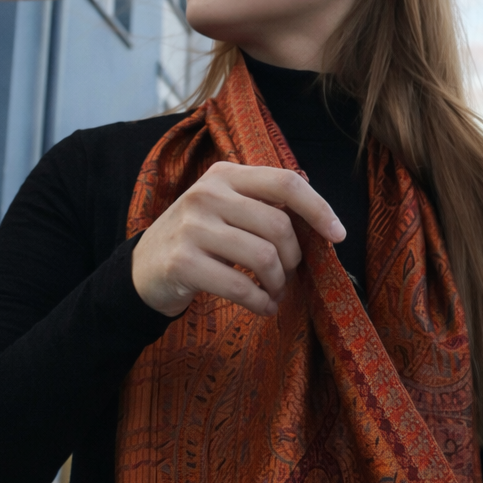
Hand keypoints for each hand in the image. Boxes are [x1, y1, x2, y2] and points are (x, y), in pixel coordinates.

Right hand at [131, 162, 345, 317]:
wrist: (143, 268)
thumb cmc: (199, 238)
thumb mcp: (225, 208)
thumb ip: (263, 205)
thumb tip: (322, 219)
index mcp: (225, 174)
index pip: (285, 182)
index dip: (319, 208)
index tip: (338, 235)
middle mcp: (208, 194)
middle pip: (279, 225)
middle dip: (294, 258)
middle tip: (287, 275)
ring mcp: (192, 227)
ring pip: (264, 257)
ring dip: (278, 283)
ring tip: (275, 292)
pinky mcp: (182, 262)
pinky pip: (241, 286)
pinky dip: (261, 303)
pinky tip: (264, 308)